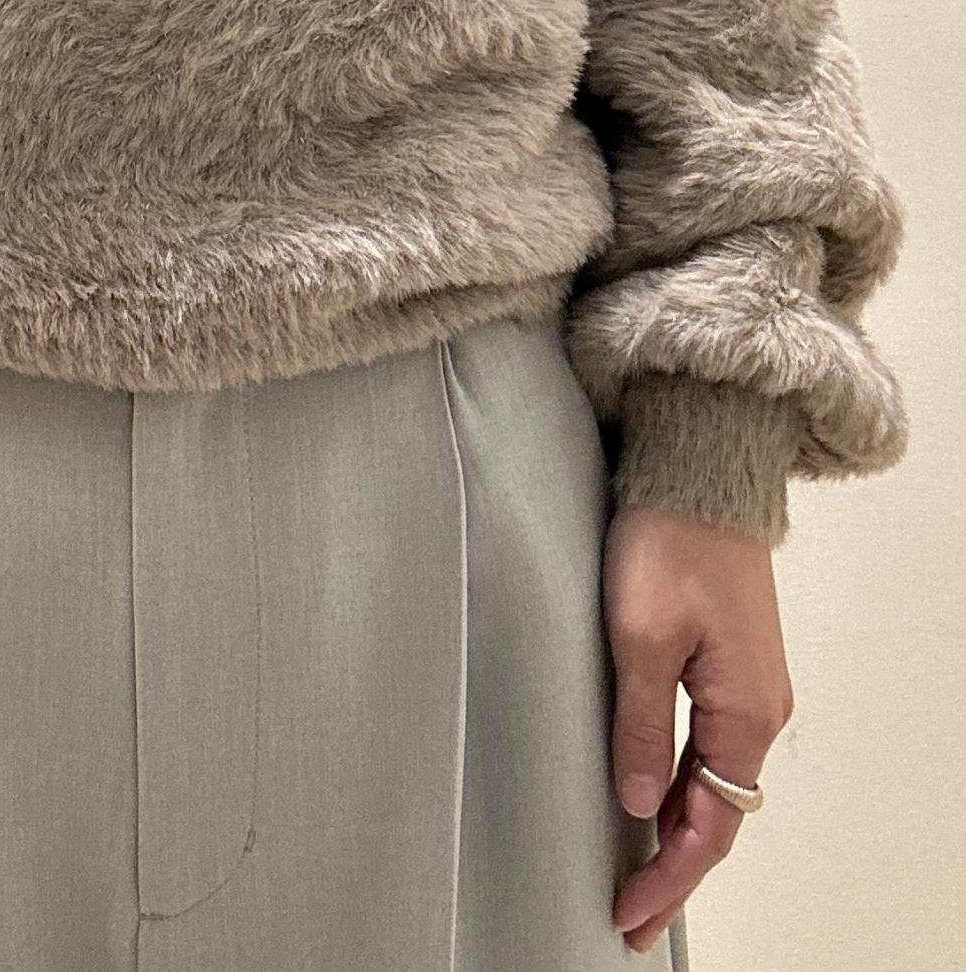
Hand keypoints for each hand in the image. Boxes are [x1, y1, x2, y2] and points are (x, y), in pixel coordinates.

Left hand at [603, 504, 793, 954]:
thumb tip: (639, 801)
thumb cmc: (671, 541)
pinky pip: (710, 744)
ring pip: (713, 780)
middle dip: (673, 869)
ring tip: (636, 871)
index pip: (709, 826)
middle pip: (718, 813)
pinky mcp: (730, 660)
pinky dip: (682, 783)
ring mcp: (748, 684)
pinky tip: (653, 796)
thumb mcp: (640, 637)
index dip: (668, 878)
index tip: (628, 914)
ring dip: (677, 829)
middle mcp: (758, 708)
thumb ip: (641, 724)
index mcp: (743, 712)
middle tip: (627, 914)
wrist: (701, 472)